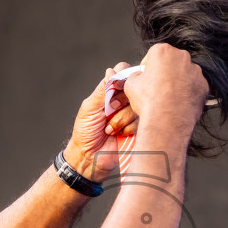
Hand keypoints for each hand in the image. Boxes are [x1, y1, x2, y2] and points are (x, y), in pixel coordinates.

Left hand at [65, 63, 137, 183]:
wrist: (89, 157)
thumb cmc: (85, 132)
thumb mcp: (90, 107)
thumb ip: (103, 89)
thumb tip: (111, 71)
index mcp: (110, 91)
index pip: (123, 71)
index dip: (123, 78)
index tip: (115, 89)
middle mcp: (124, 100)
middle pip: (134, 87)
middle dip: (121, 101)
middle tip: (110, 111)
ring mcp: (133, 113)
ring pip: (139, 105)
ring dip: (123, 118)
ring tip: (111, 129)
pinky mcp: (140, 127)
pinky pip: (142, 121)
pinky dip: (129, 128)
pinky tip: (120, 135)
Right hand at [120, 44, 206, 151]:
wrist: (167, 121)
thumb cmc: (149, 101)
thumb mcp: (131, 85)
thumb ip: (135, 76)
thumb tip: (138, 77)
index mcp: (163, 51)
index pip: (154, 54)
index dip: (148, 67)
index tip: (147, 77)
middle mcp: (182, 57)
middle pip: (171, 62)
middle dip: (165, 72)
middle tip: (158, 88)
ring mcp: (195, 71)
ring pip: (185, 74)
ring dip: (178, 82)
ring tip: (169, 98)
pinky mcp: (204, 85)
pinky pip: (194, 87)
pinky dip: (188, 93)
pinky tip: (179, 103)